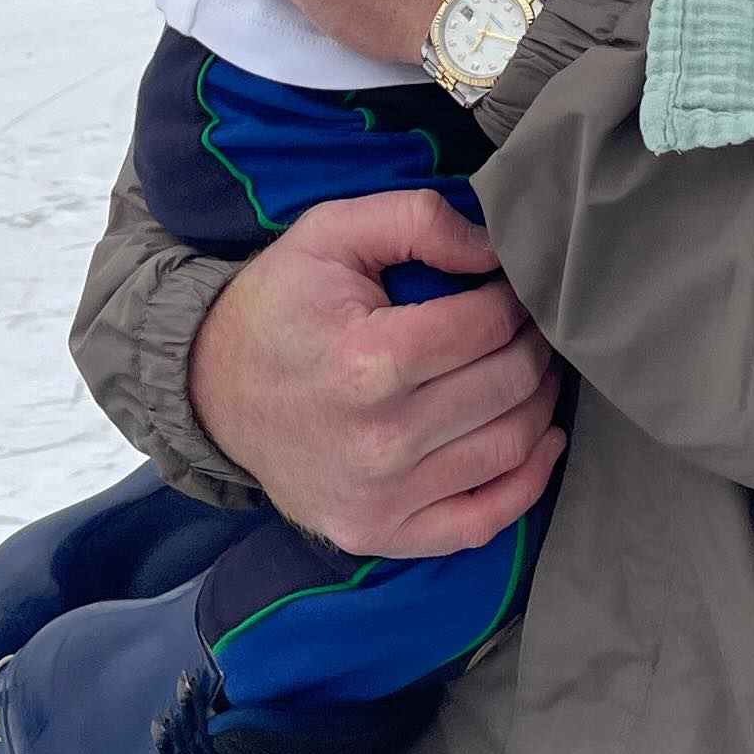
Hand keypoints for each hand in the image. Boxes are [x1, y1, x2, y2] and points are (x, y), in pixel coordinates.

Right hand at [186, 188, 564, 559]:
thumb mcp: (331, 234)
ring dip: (541, 402)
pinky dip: (528, 481)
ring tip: (536, 369)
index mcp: (369, 361)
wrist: (211, 390)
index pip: (488, 326)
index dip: (514, 299)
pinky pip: (483, 521)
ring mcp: (381, 496)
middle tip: (532, 324)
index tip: (510, 287)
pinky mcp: (379, 533)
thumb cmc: (280, 305)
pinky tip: (542, 440)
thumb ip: (417, 220)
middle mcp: (380, 439)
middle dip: (534, 344)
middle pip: (508, 385)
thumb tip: (495, 251)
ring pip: (509, 446)